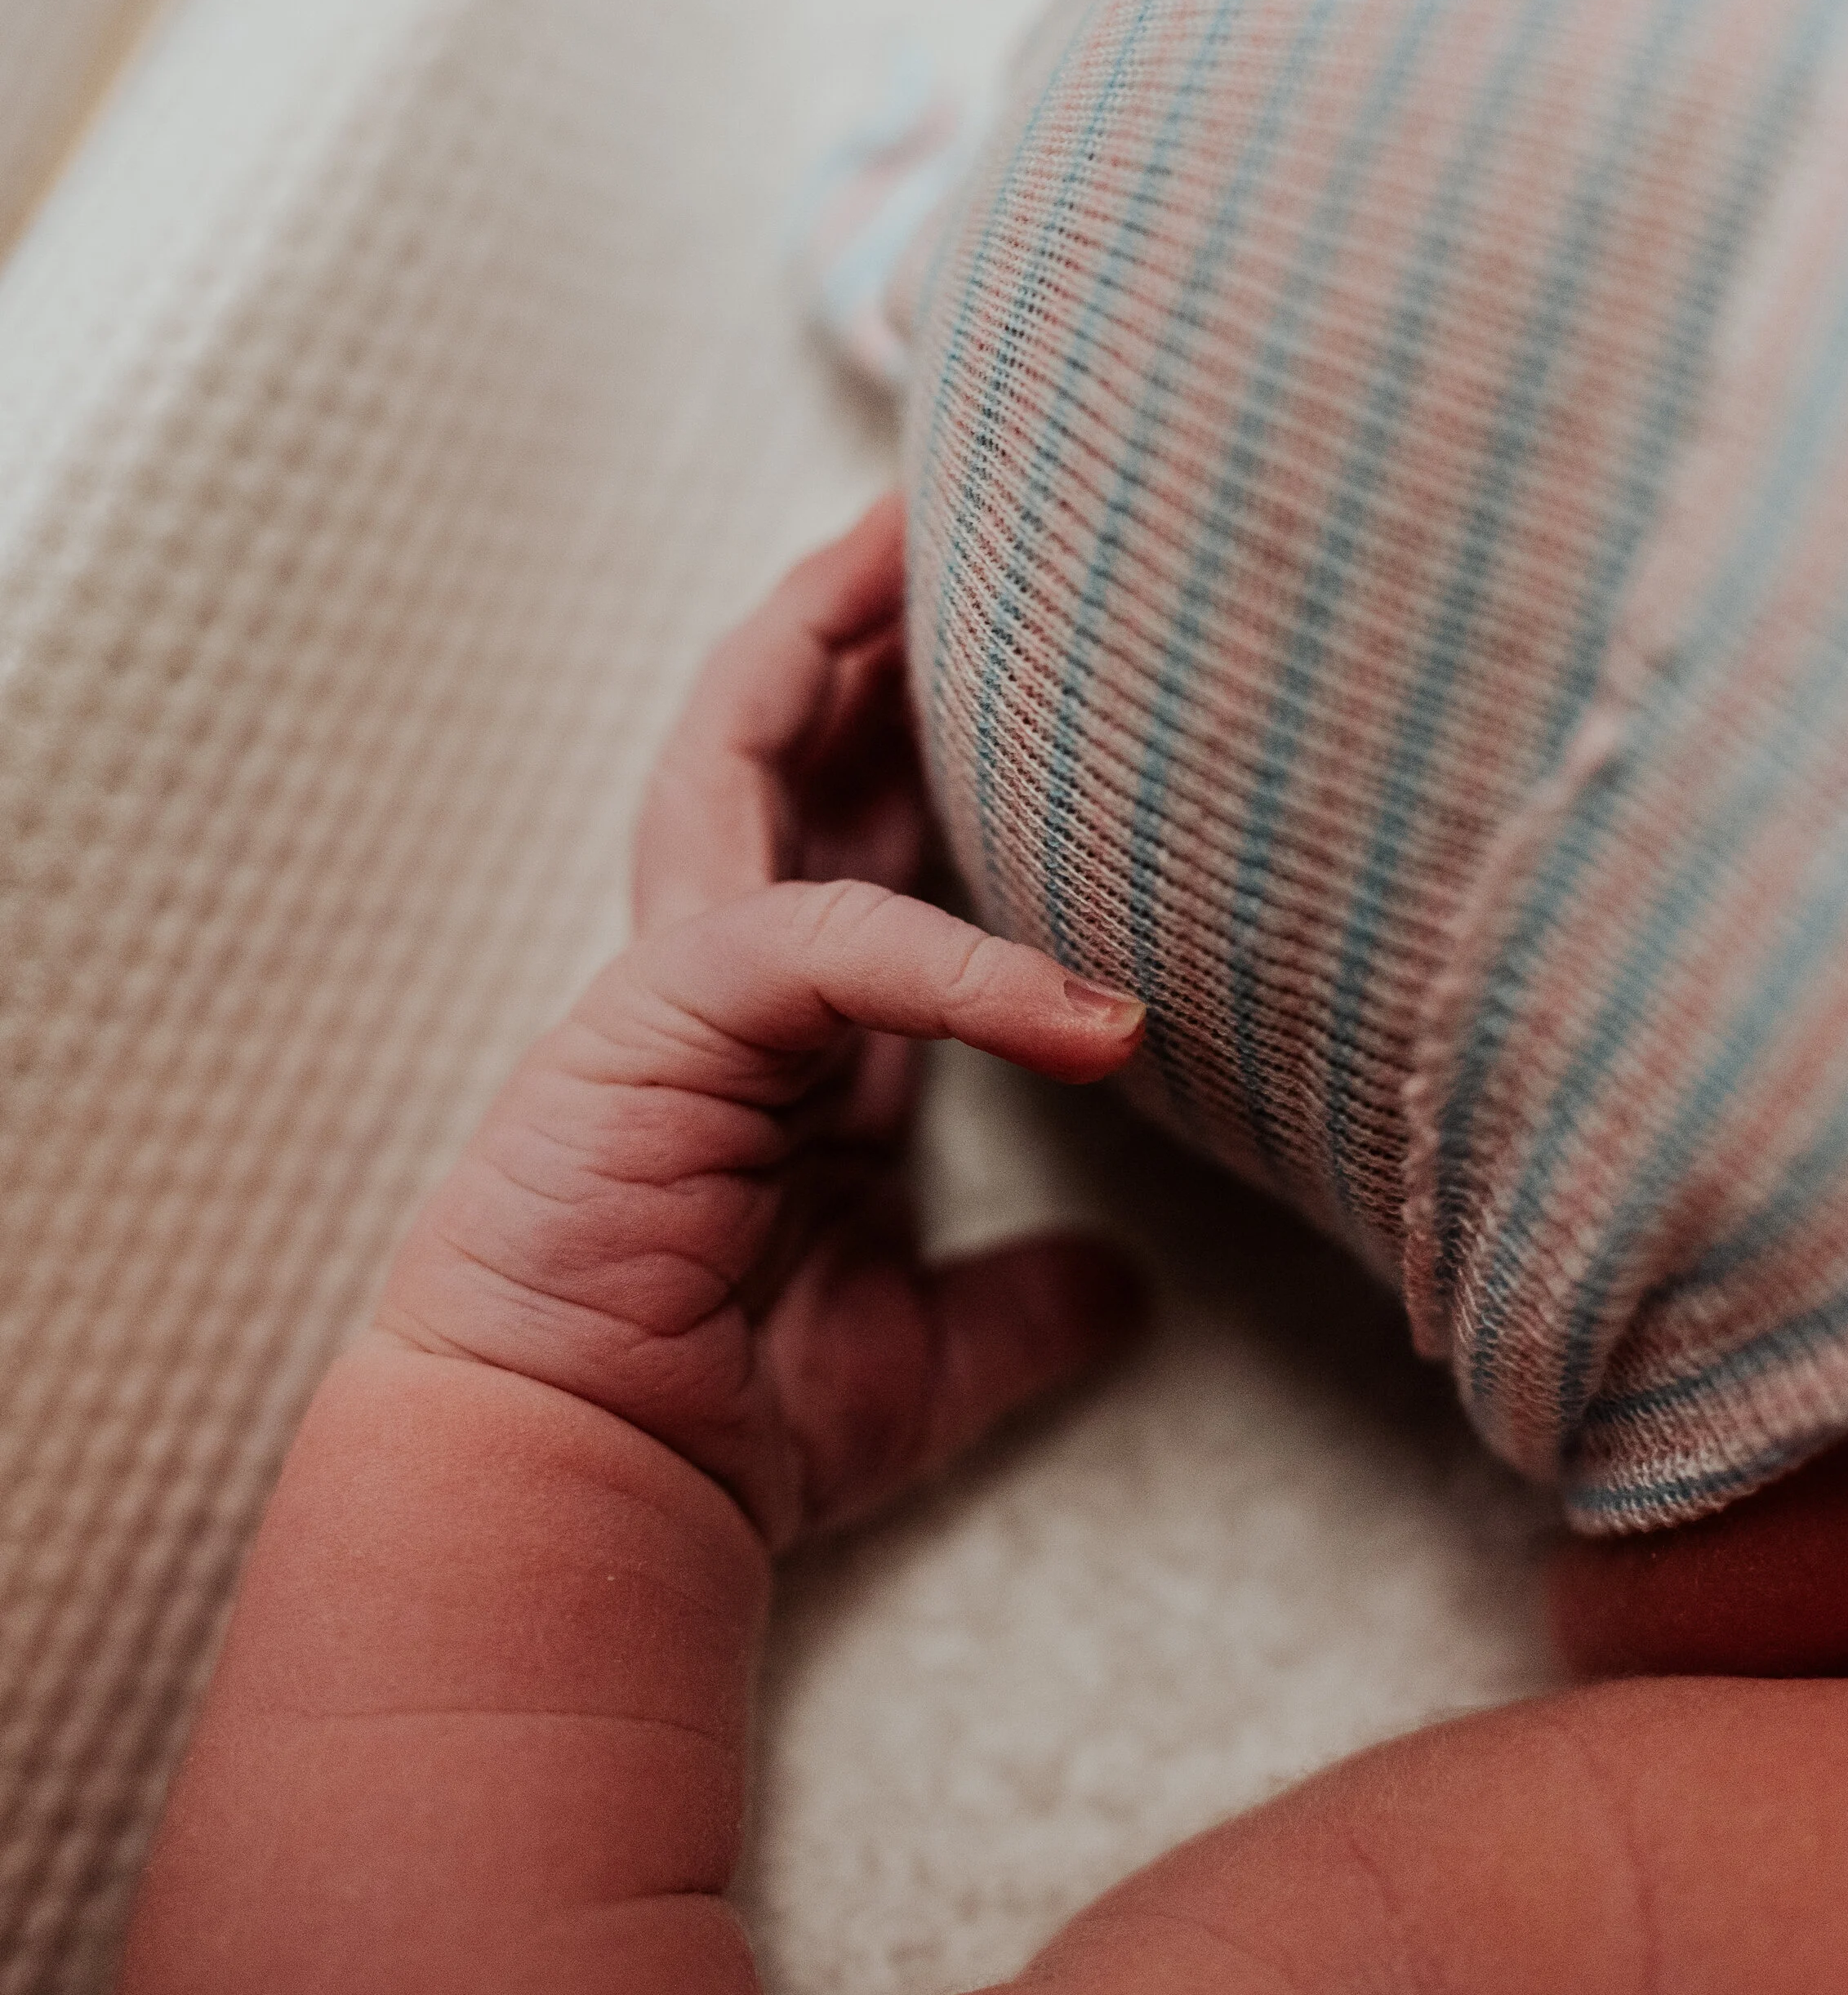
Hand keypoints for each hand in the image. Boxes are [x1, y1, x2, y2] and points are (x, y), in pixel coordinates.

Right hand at [375, 494, 1148, 1543]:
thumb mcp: (919, 1349)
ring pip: (757, 747)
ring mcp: (681, 977)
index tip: (1038, 642)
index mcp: (782, 1026)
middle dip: (882, 616)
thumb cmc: (715, 1418)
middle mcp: (728, 970)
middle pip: (798, 735)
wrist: (576, 1493)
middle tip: (985, 501)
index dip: (935, 724)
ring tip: (935, 529)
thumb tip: (1124, 1291)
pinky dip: (967, 964)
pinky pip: (836, 947)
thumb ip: (1018, 1300)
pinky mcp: (667, 1020)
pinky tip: (1095, 1010)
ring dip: (846, 636)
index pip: (864, 825)